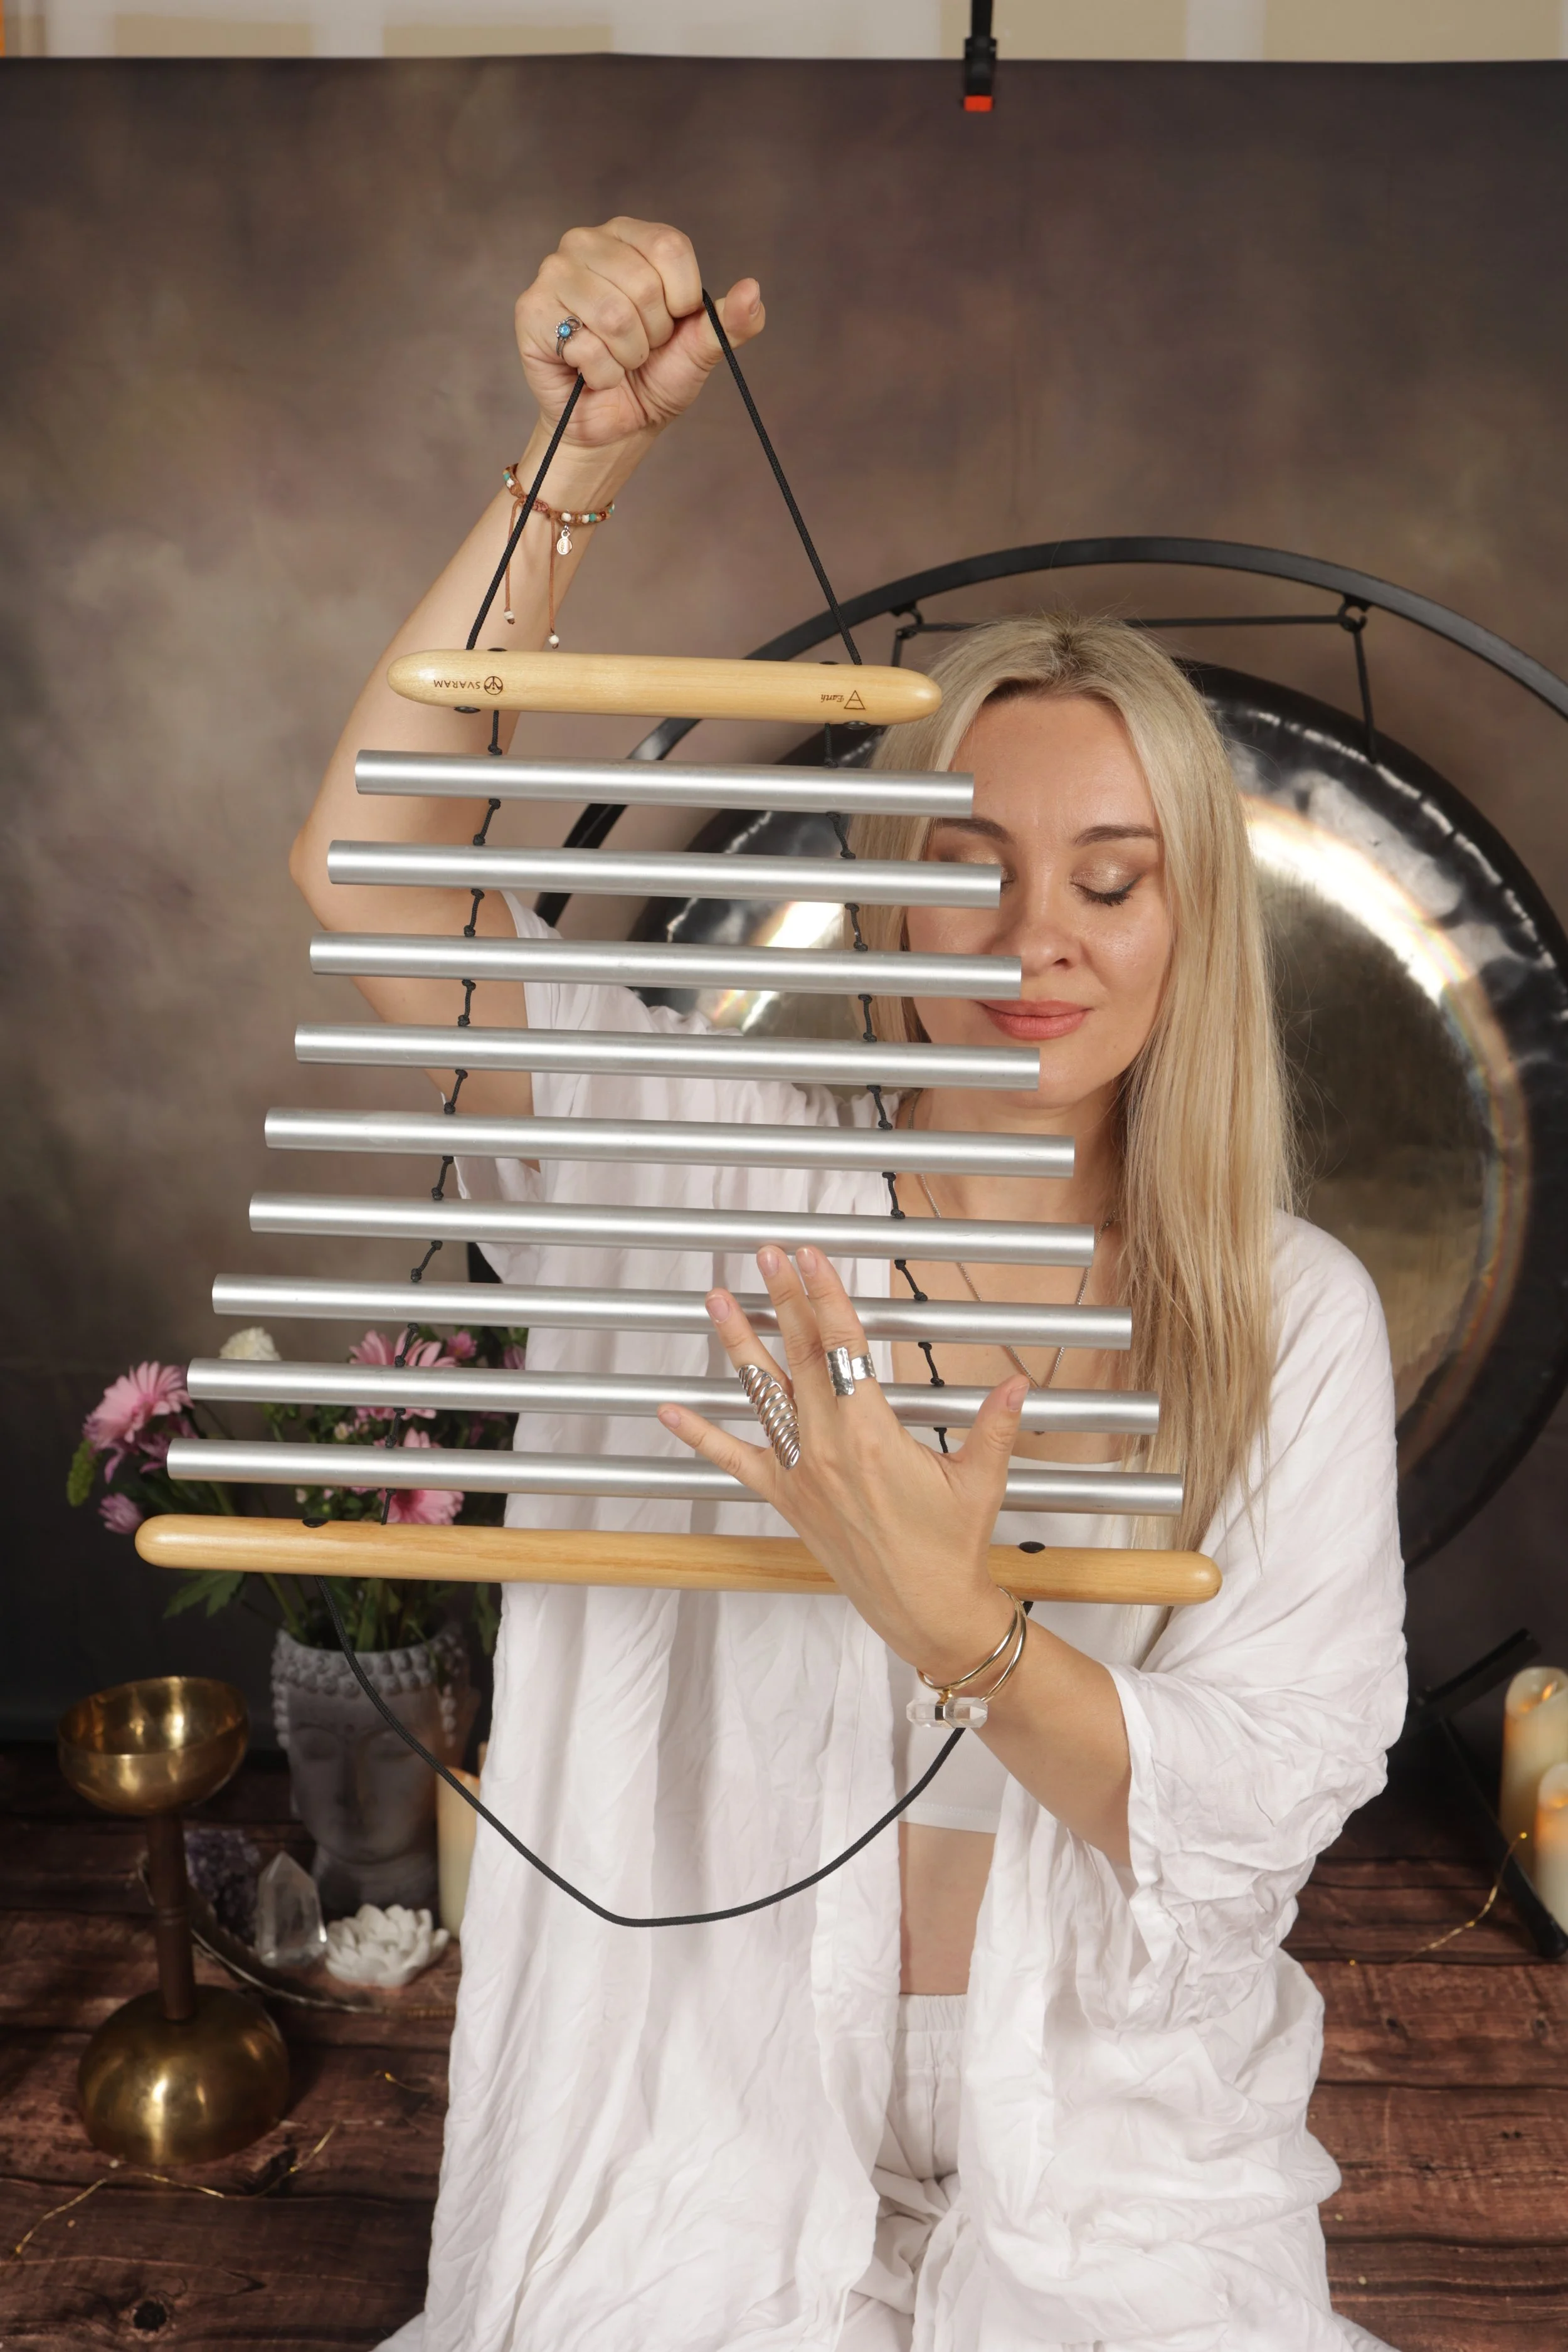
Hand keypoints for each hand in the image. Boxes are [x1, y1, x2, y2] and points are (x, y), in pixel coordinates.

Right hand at [514, 217, 763, 452]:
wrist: (617, 425)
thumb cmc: (654, 377)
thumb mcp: (701, 348)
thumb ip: (731, 321)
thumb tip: (753, 291)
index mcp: (629, 236)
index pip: (669, 248)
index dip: (682, 299)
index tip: (673, 323)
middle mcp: (586, 242)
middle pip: (643, 284)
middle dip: (653, 334)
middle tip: (640, 348)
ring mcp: (554, 274)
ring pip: (614, 316)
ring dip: (627, 357)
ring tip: (617, 361)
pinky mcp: (531, 311)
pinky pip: (586, 347)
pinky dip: (601, 374)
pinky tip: (591, 373)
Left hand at [657, 1245, 1029, 1681]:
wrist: (923, 1609)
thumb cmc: (951, 1546)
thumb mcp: (980, 1479)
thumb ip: (995, 1424)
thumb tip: (1020, 1381)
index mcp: (872, 1434)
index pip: (843, 1346)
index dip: (825, 1295)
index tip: (810, 1257)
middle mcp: (827, 1447)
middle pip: (799, 1355)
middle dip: (782, 1298)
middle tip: (765, 1253)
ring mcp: (800, 1472)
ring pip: (761, 1394)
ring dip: (737, 1343)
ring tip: (718, 1299)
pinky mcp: (785, 1498)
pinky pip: (734, 1460)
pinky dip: (700, 1435)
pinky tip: (670, 1410)